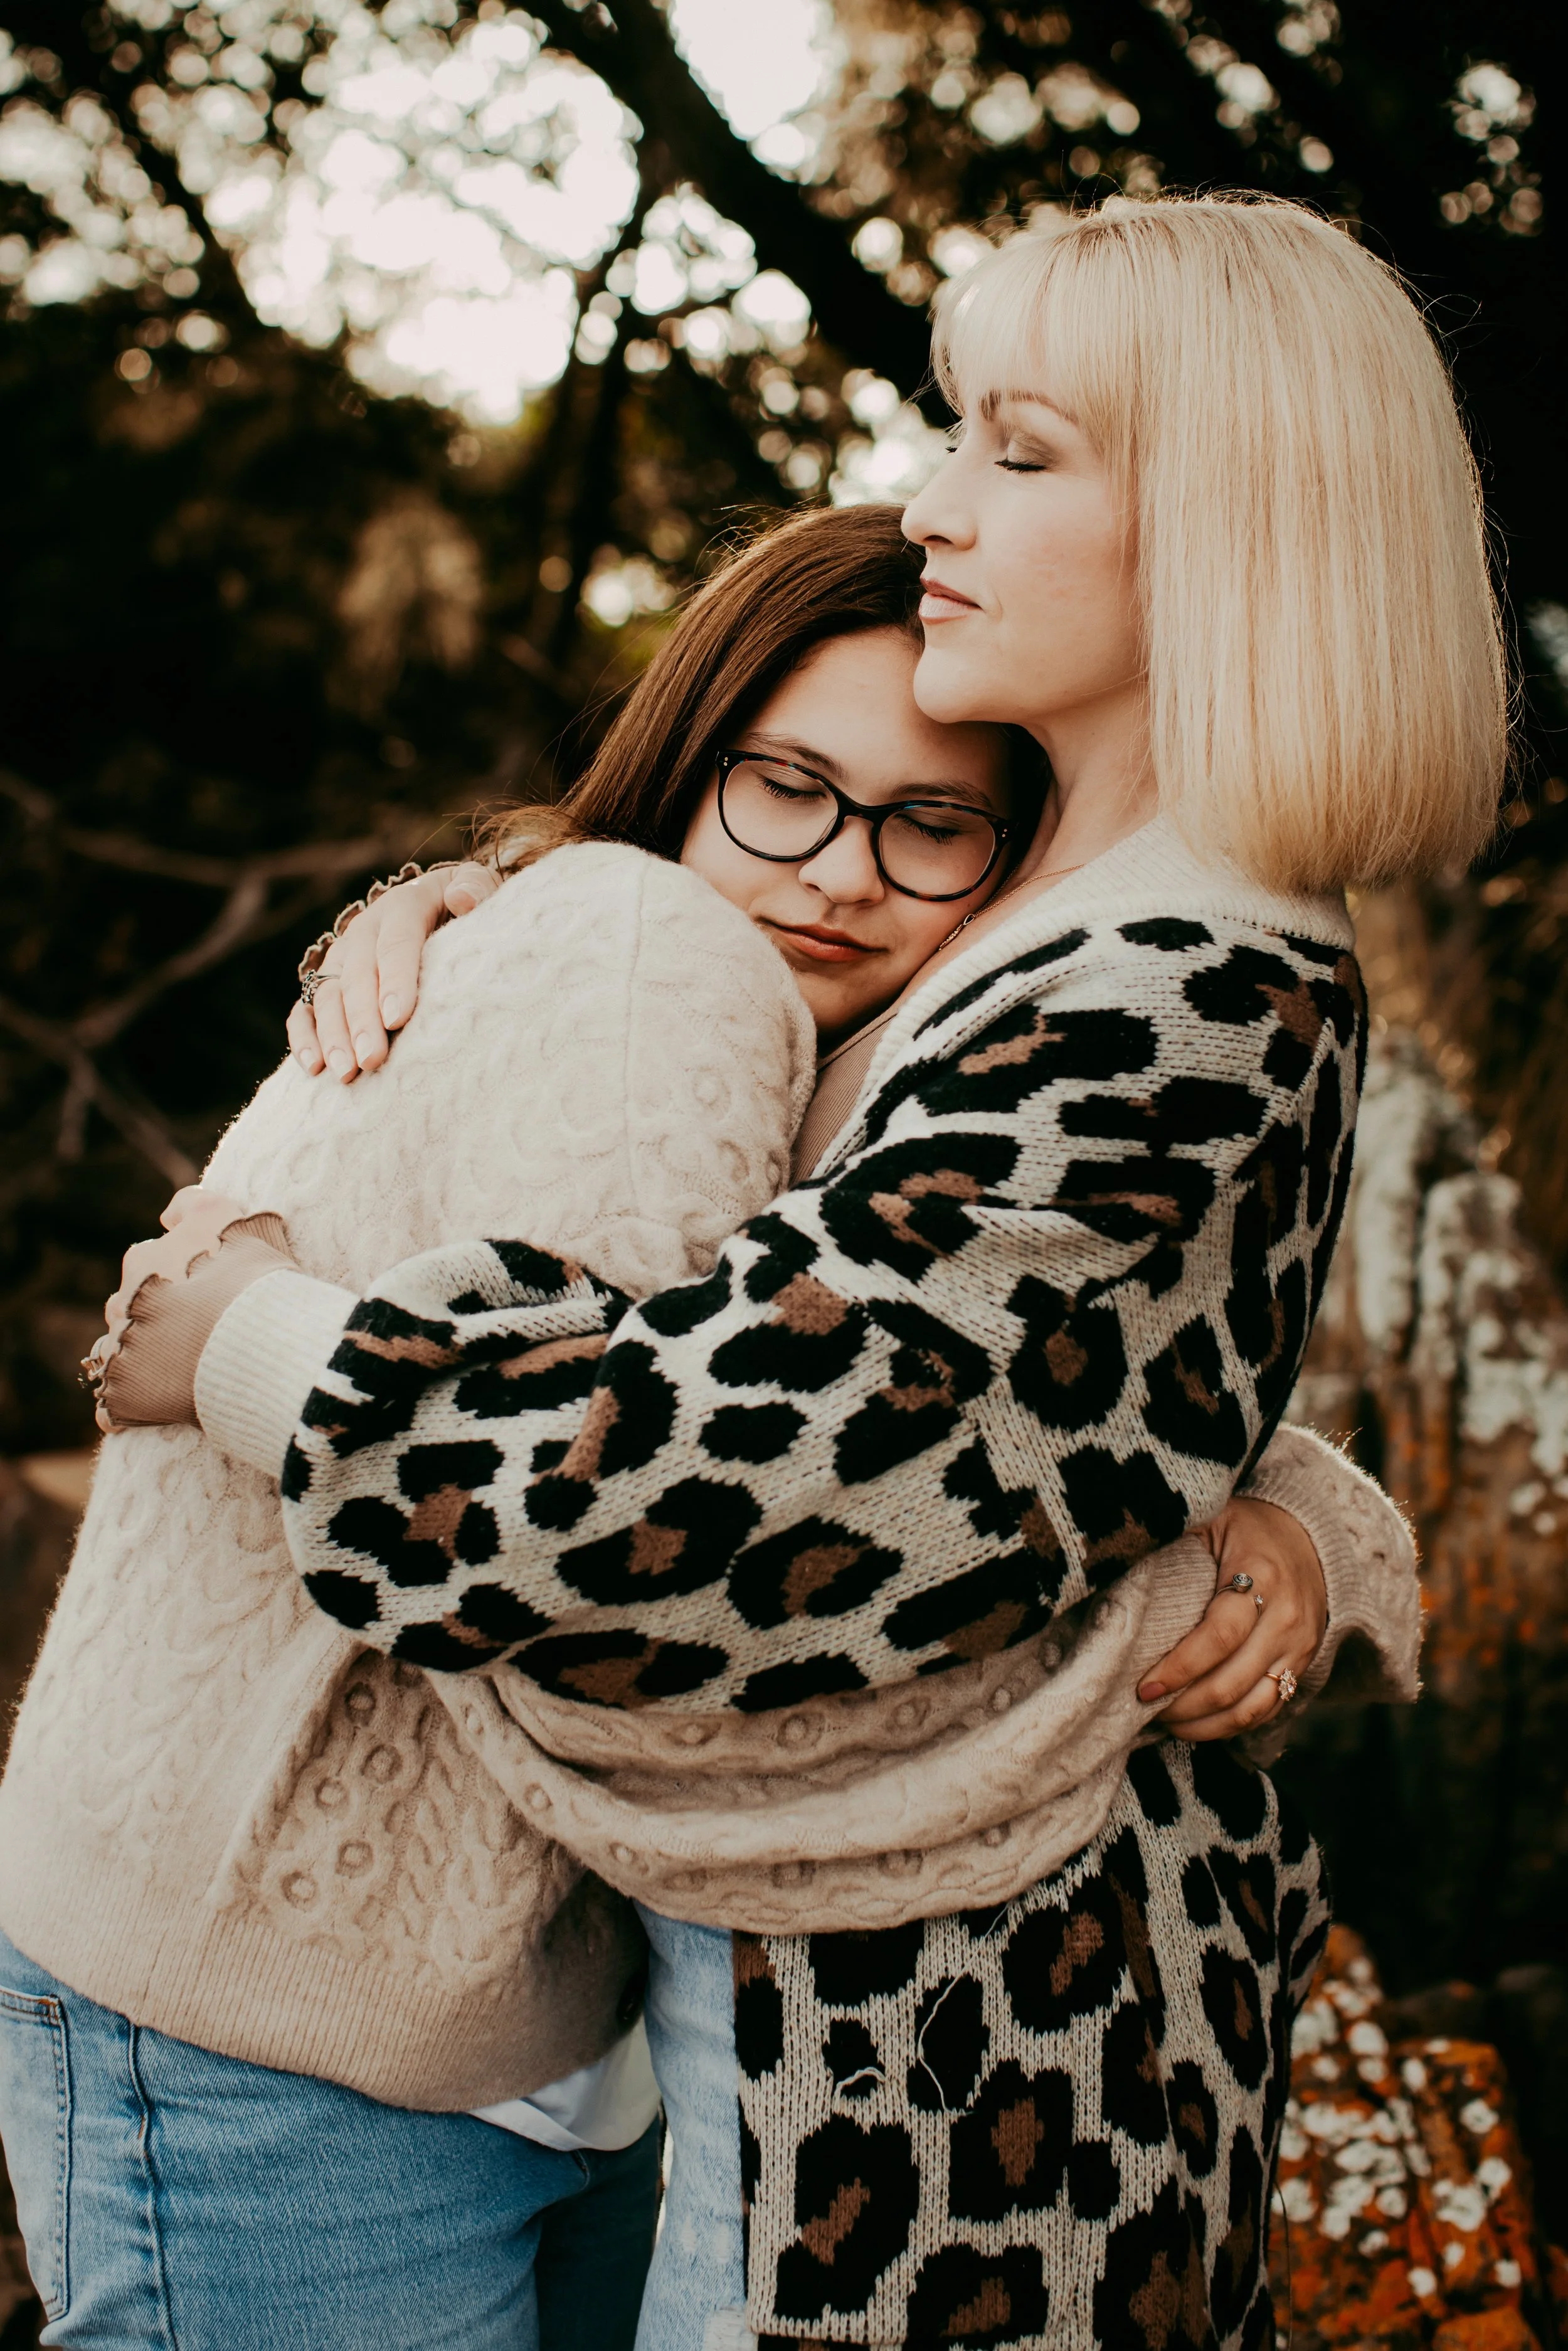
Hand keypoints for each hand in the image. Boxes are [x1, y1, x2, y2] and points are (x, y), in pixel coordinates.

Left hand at [84, 1188, 294, 1432]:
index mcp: (145, 1260)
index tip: (202, 1286)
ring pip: (117, 1350)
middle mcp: (123, 1301)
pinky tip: (158, 1406)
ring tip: (179, 1368)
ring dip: (138, 1356)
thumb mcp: (235, 1219)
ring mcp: (120, 1351)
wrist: (255, 1346)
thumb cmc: (253, 1281)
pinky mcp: (122, 1397)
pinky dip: (130, 1406)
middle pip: (130, 1305)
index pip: (148, 1259)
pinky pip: (113, 1405)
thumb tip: (167, 1215)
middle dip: (154, 1314)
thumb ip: (197, 1205)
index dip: (176, 1271)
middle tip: (197, 1328)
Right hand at [287, 861, 496, 1082]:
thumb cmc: (464, 907)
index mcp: (401, 908)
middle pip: (357, 977)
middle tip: (372, 1060)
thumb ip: (474, 890)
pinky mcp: (327, 982)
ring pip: (327, 996)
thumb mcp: (476, 889)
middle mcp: (363, 931)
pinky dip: (303, 1036)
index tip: (397, 1019)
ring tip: (345, 1074)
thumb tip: (462, 900)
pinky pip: (305, 1009)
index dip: (395, 980)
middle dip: (362, 1021)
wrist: (435, 906)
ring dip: (333, 1036)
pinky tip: (313, 1067)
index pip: (395, 944)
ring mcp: (341, 957)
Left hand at [1136, 1496, 1327, 1740]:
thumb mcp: (1211, 1518)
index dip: (1180, 1667)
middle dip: (1184, 1705)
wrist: (1307, 1536)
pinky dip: (1229, 1726)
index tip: (1144, 1686)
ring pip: (1251, 1707)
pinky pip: (1267, 1709)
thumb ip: (1174, 1539)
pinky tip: (1196, 1724)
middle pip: (1233, 1682)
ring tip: (1166, 1722)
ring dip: (1205, 1725)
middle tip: (1145, 1708)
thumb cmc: (1246, 1527)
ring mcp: (1300, 1647)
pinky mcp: (1302, 1667)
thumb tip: (1114, 1557)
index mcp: (1261, 1574)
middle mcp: (1287, 1617)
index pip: (1220, 1635)